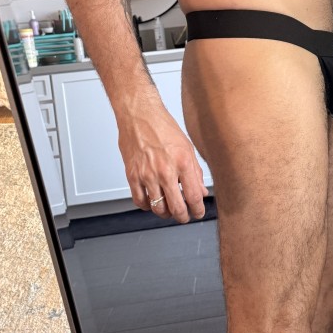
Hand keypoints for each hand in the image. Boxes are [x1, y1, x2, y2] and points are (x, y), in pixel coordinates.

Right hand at [117, 103, 208, 223]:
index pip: (193, 196)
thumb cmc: (162, 127)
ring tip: (169, 210)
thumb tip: (201, 191)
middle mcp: (165, 171)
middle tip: (185, 216)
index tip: (198, 213)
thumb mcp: (187, 147)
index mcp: (182, 163)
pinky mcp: (132, 175)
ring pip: (157, 208)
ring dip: (165, 213)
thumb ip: (195, 172)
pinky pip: (139, 200)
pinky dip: (147, 206)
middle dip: (183, 217)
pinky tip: (152, 202)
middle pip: (176, 207)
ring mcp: (147, 175)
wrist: (139, 115)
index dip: (198, 210)